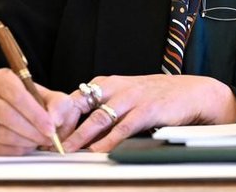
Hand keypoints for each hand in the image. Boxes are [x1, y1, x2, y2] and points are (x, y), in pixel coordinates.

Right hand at [0, 68, 71, 155]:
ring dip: (24, 141)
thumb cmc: (42, 104)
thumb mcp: (56, 98)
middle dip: (31, 130)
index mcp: (3, 78)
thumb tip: (53, 120)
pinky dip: (15, 150)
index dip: (34, 114)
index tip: (50, 127)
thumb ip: (59, 106)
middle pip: (6, 114)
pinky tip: (28, 146)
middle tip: (48, 138)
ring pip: (0, 133)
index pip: (16, 95)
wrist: (28, 115)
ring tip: (39, 141)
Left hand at [60, 74, 235, 152]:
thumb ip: (103, 108)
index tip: (44, 132)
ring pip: (98, 118)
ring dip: (80, 137)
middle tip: (48, 143)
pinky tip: (99, 151)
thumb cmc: (156, 96)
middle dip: (62, 125)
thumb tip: (75, 129)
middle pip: (80, 105)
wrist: (191, 93)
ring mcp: (132, 98)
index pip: (74, 98)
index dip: (58, 116)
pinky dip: (109, 141)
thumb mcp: (126, 95)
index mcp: (108, 83)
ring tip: (67, 151)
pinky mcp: (147, 110)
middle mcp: (116, 88)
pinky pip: (123, 127)